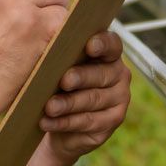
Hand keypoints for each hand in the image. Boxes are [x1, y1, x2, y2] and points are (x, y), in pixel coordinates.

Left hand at [40, 29, 129, 164]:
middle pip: (100, 74)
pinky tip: (47, 122)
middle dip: (80, 77)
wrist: (59, 123)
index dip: (102, 44)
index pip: (111, 44)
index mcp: (107, 53)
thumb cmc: (56, 85)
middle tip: (64, 81)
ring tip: (49, 107)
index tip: (89, 46)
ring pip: (93, 99)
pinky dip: (65, 122)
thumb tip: (45, 42)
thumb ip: (57, 55)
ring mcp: (120, 98)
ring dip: (69, 104)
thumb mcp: (56, 68)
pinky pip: (89, 121)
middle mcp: (118, 73)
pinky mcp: (113, 120)